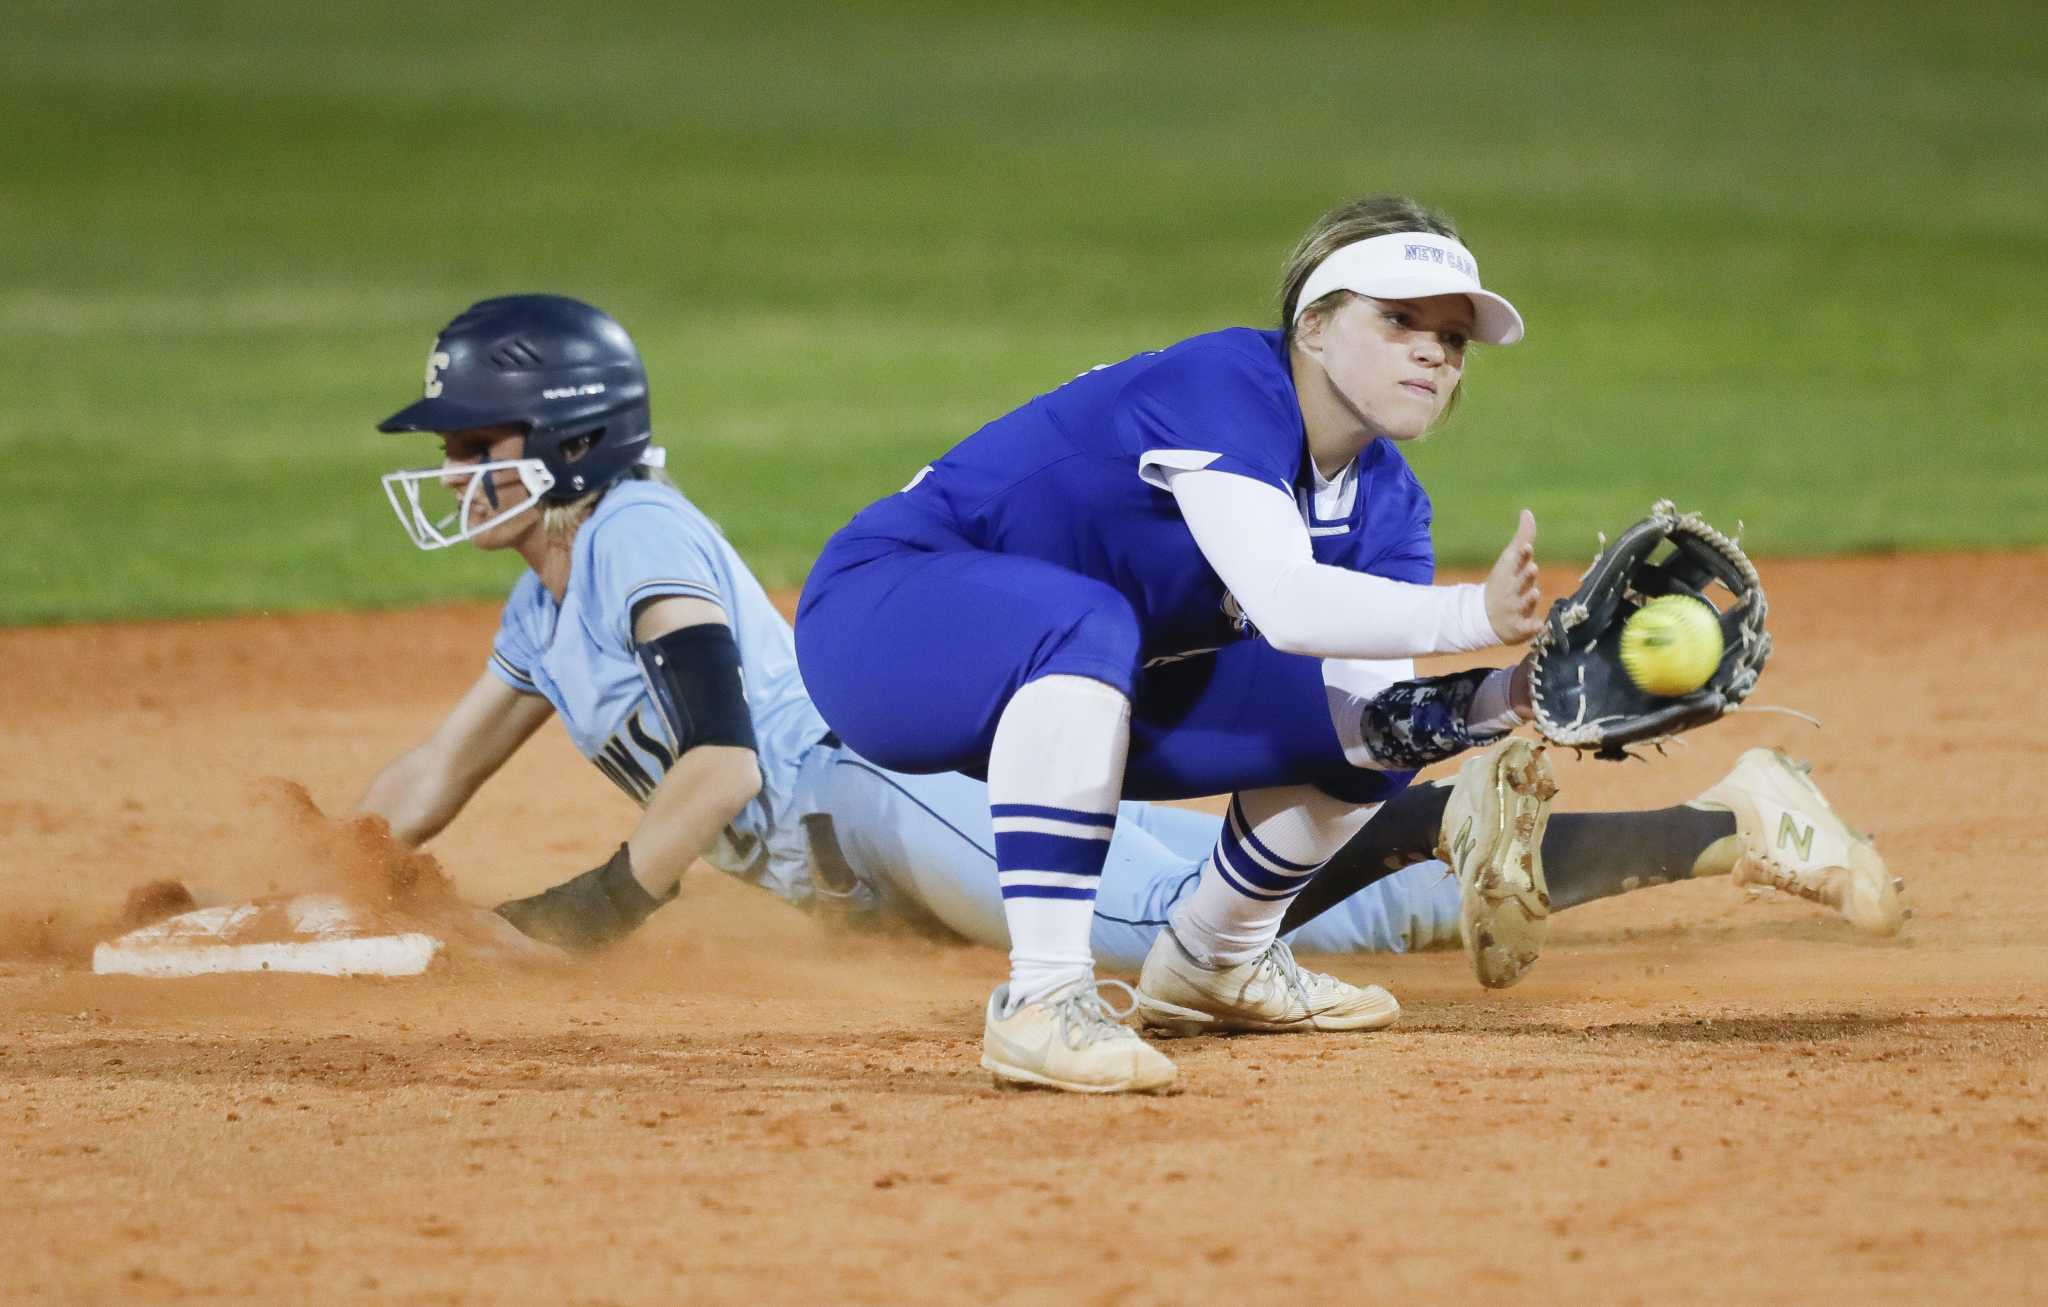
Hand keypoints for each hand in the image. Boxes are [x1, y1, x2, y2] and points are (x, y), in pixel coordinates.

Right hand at [1484, 509, 1542, 642]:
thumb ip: (1523, 538)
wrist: (1484, 616)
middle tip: (1532, 568)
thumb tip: (1527, 512)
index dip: (1522, 555)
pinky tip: (1538, 626)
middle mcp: (1511, 590)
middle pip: (1519, 583)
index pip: (1516, 562)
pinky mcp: (1517, 627)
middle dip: (1525, 576)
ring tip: (1533, 593)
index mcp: (1509, 573)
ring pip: (1521, 604)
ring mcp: (1513, 609)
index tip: (1527, 547)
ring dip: (1527, 599)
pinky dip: (1530, 628)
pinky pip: (1525, 629)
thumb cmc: (1503, 583)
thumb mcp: (1510, 560)